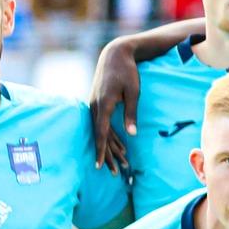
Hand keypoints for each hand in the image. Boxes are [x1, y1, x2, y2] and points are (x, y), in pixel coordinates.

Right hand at [89, 42, 142, 176]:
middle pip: (99, 135)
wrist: (115, 55)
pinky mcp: (98, 103)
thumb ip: (131, 114)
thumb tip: (131, 135)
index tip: (99, 164)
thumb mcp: (133, 92)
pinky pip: (102, 123)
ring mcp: (95, 104)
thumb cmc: (127, 72)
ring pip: (100, 131)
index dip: (100, 150)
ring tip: (118, 165)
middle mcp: (95, 106)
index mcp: (103, 104)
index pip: (100, 132)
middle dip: (106, 155)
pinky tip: (119, 147)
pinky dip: (109, 136)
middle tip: (113, 173)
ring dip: (109, 148)